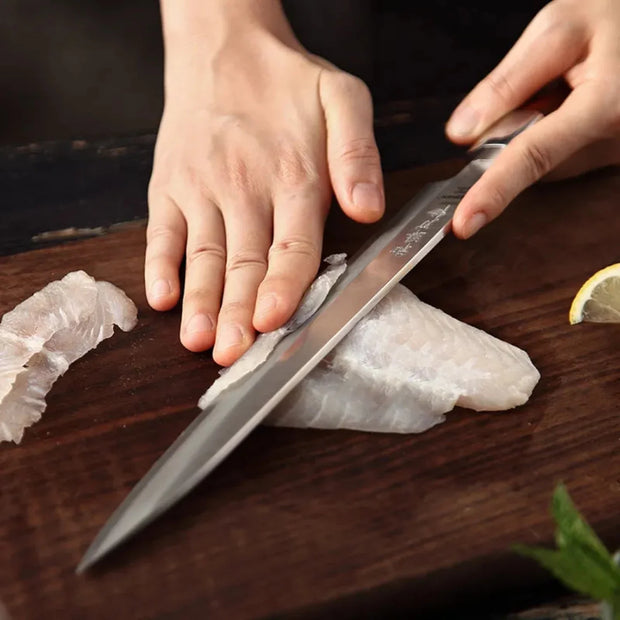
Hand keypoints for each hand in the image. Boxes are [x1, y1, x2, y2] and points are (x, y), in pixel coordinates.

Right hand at [145, 0, 383, 365]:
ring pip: (203, 256)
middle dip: (238, 313)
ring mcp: (201, 188)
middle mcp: (244, 187)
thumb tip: (368, 208)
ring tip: (198, 341)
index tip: (275, 320)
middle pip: (244, 262)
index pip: (291, 245)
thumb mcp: (343, 98)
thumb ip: (358, 153)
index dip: (284, 286)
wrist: (222, 47)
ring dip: (200, 301)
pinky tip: (161, 298)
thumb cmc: (286, 81)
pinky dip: (159, 266)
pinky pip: (162, 232)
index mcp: (293, 175)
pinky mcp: (169, 185)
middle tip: (234, 355)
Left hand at [446, 0, 619, 238]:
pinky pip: (561, 157)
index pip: (532, 156)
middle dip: (513, 132)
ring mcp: (614, 153)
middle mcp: (615, 140)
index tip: (463, 224)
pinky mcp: (609, 156)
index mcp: (605, 105)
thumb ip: (507, 83)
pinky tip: (571, 100)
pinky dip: (550, 132)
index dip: (493, 191)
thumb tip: (460, 134)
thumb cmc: (617, 18)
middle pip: (530, 162)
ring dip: (534, 129)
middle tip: (539, 85)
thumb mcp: (559, 30)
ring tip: (565, 84)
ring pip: (543, 163)